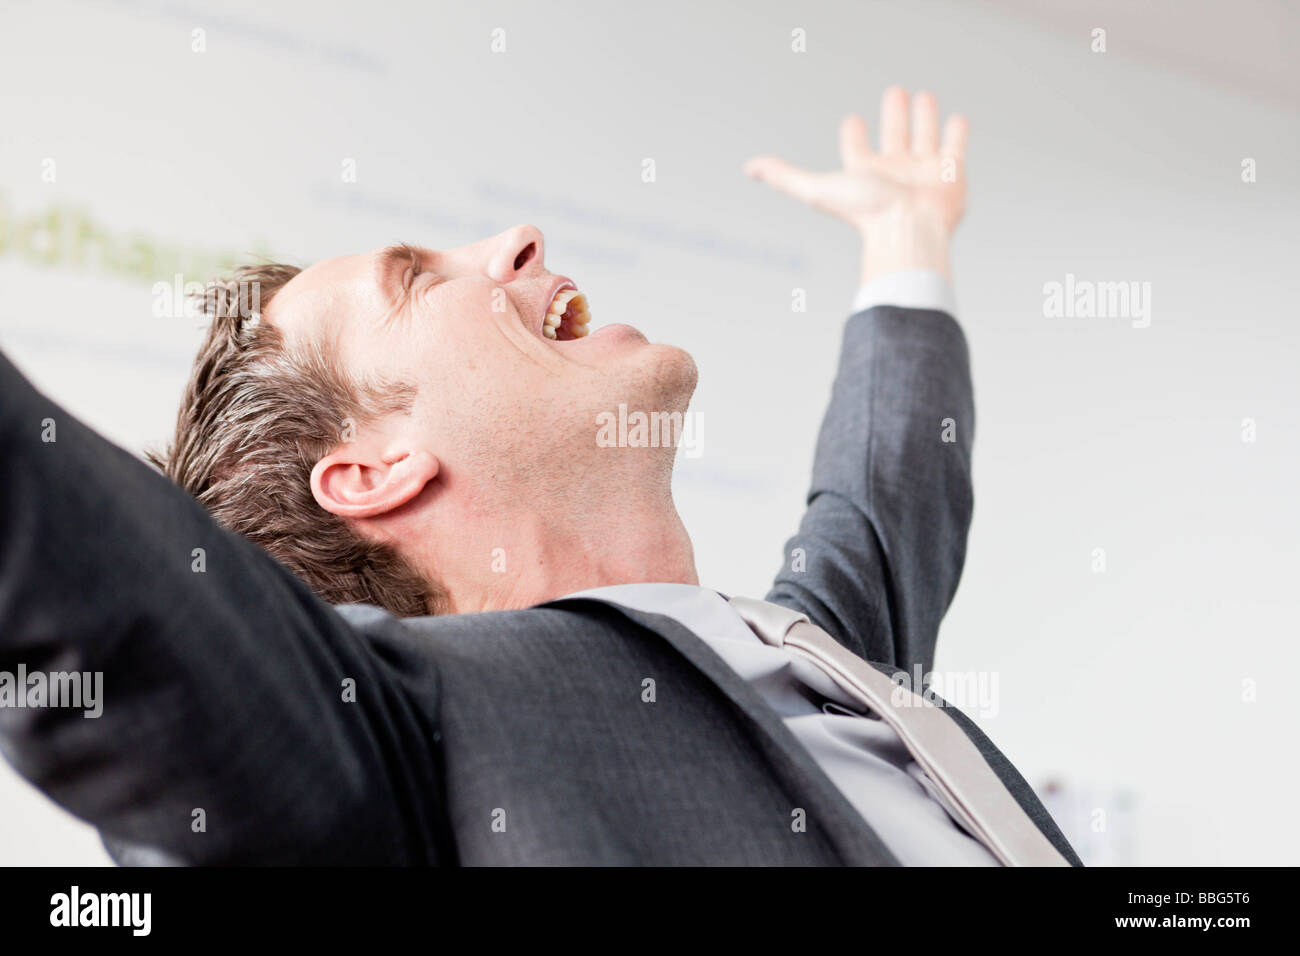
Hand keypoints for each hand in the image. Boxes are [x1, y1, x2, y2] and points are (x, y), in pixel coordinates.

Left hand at [745, 86, 968, 281]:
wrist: (909, 230)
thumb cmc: (865, 214)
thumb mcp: (815, 189)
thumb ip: (784, 177)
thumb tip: (749, 168)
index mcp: (864, 173)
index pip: (856, 148)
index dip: (853, 134)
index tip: (852, 123)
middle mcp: (893, 171)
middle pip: (893, 136)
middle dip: (893, 115)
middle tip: (894, 92)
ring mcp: (923, 171)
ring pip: (924, 136)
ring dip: (923, 117)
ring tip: (923, 97)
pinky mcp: (950, 171)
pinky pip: (954, 147)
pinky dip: (956, 132)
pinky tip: (955, 119)